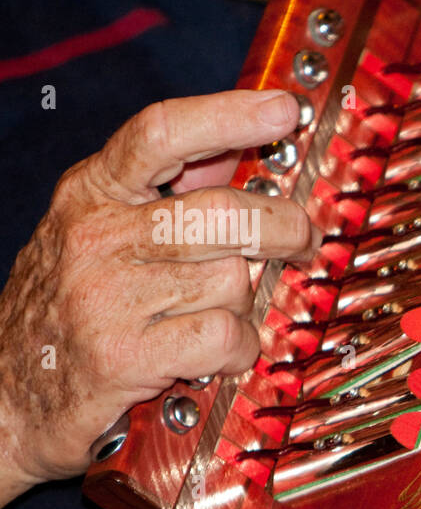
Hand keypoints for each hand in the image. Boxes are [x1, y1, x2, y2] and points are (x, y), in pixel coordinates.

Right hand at [0, 89, 319, 505]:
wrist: (4, 399)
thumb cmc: (70, 313)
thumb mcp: (104, 236)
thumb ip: (168, 194)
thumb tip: (233, 150)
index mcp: (93, 193)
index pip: (163, 133)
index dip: (229, 115)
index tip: (283, 109)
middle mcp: (97, 235)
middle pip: (223, 212)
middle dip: (283, 227)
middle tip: (302, 239)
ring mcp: (107, 293)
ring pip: (232, 279)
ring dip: (246, 304)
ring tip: (220, 318)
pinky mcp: (123, 352)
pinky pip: (225, 333)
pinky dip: (240, 349)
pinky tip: (220, 356)